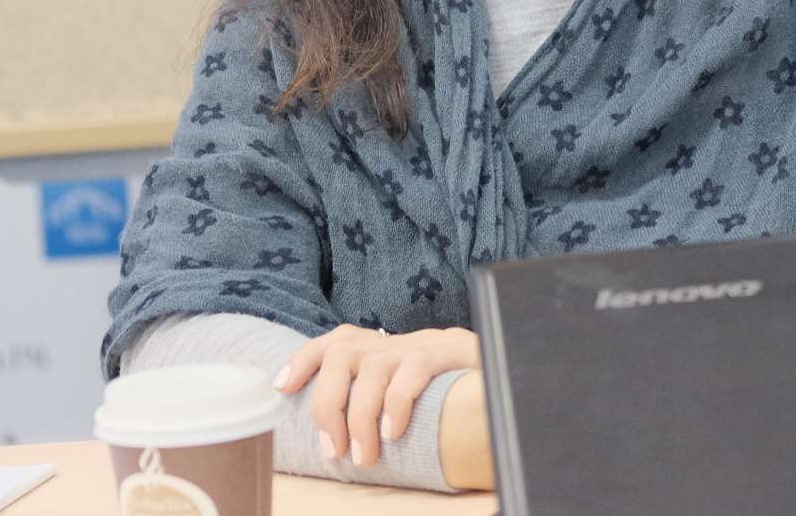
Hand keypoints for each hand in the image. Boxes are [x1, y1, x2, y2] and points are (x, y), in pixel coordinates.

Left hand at [272, 324, 480, 468]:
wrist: (512, 369)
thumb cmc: (451, 395)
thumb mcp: (408, 393)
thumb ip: (378, 402)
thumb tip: (335, 437)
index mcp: (384, 347)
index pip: (334, 340)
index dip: (304, 359)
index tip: (282, 387)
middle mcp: (398, 339)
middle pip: (343, 352)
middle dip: (329, 403)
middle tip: (333, 449)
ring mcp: (424, 343)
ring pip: (374, 365)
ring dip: (361, 415)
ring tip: (364, 456)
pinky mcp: (451, 351)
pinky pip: (413, 369)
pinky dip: (397, 402)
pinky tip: (394, 432)